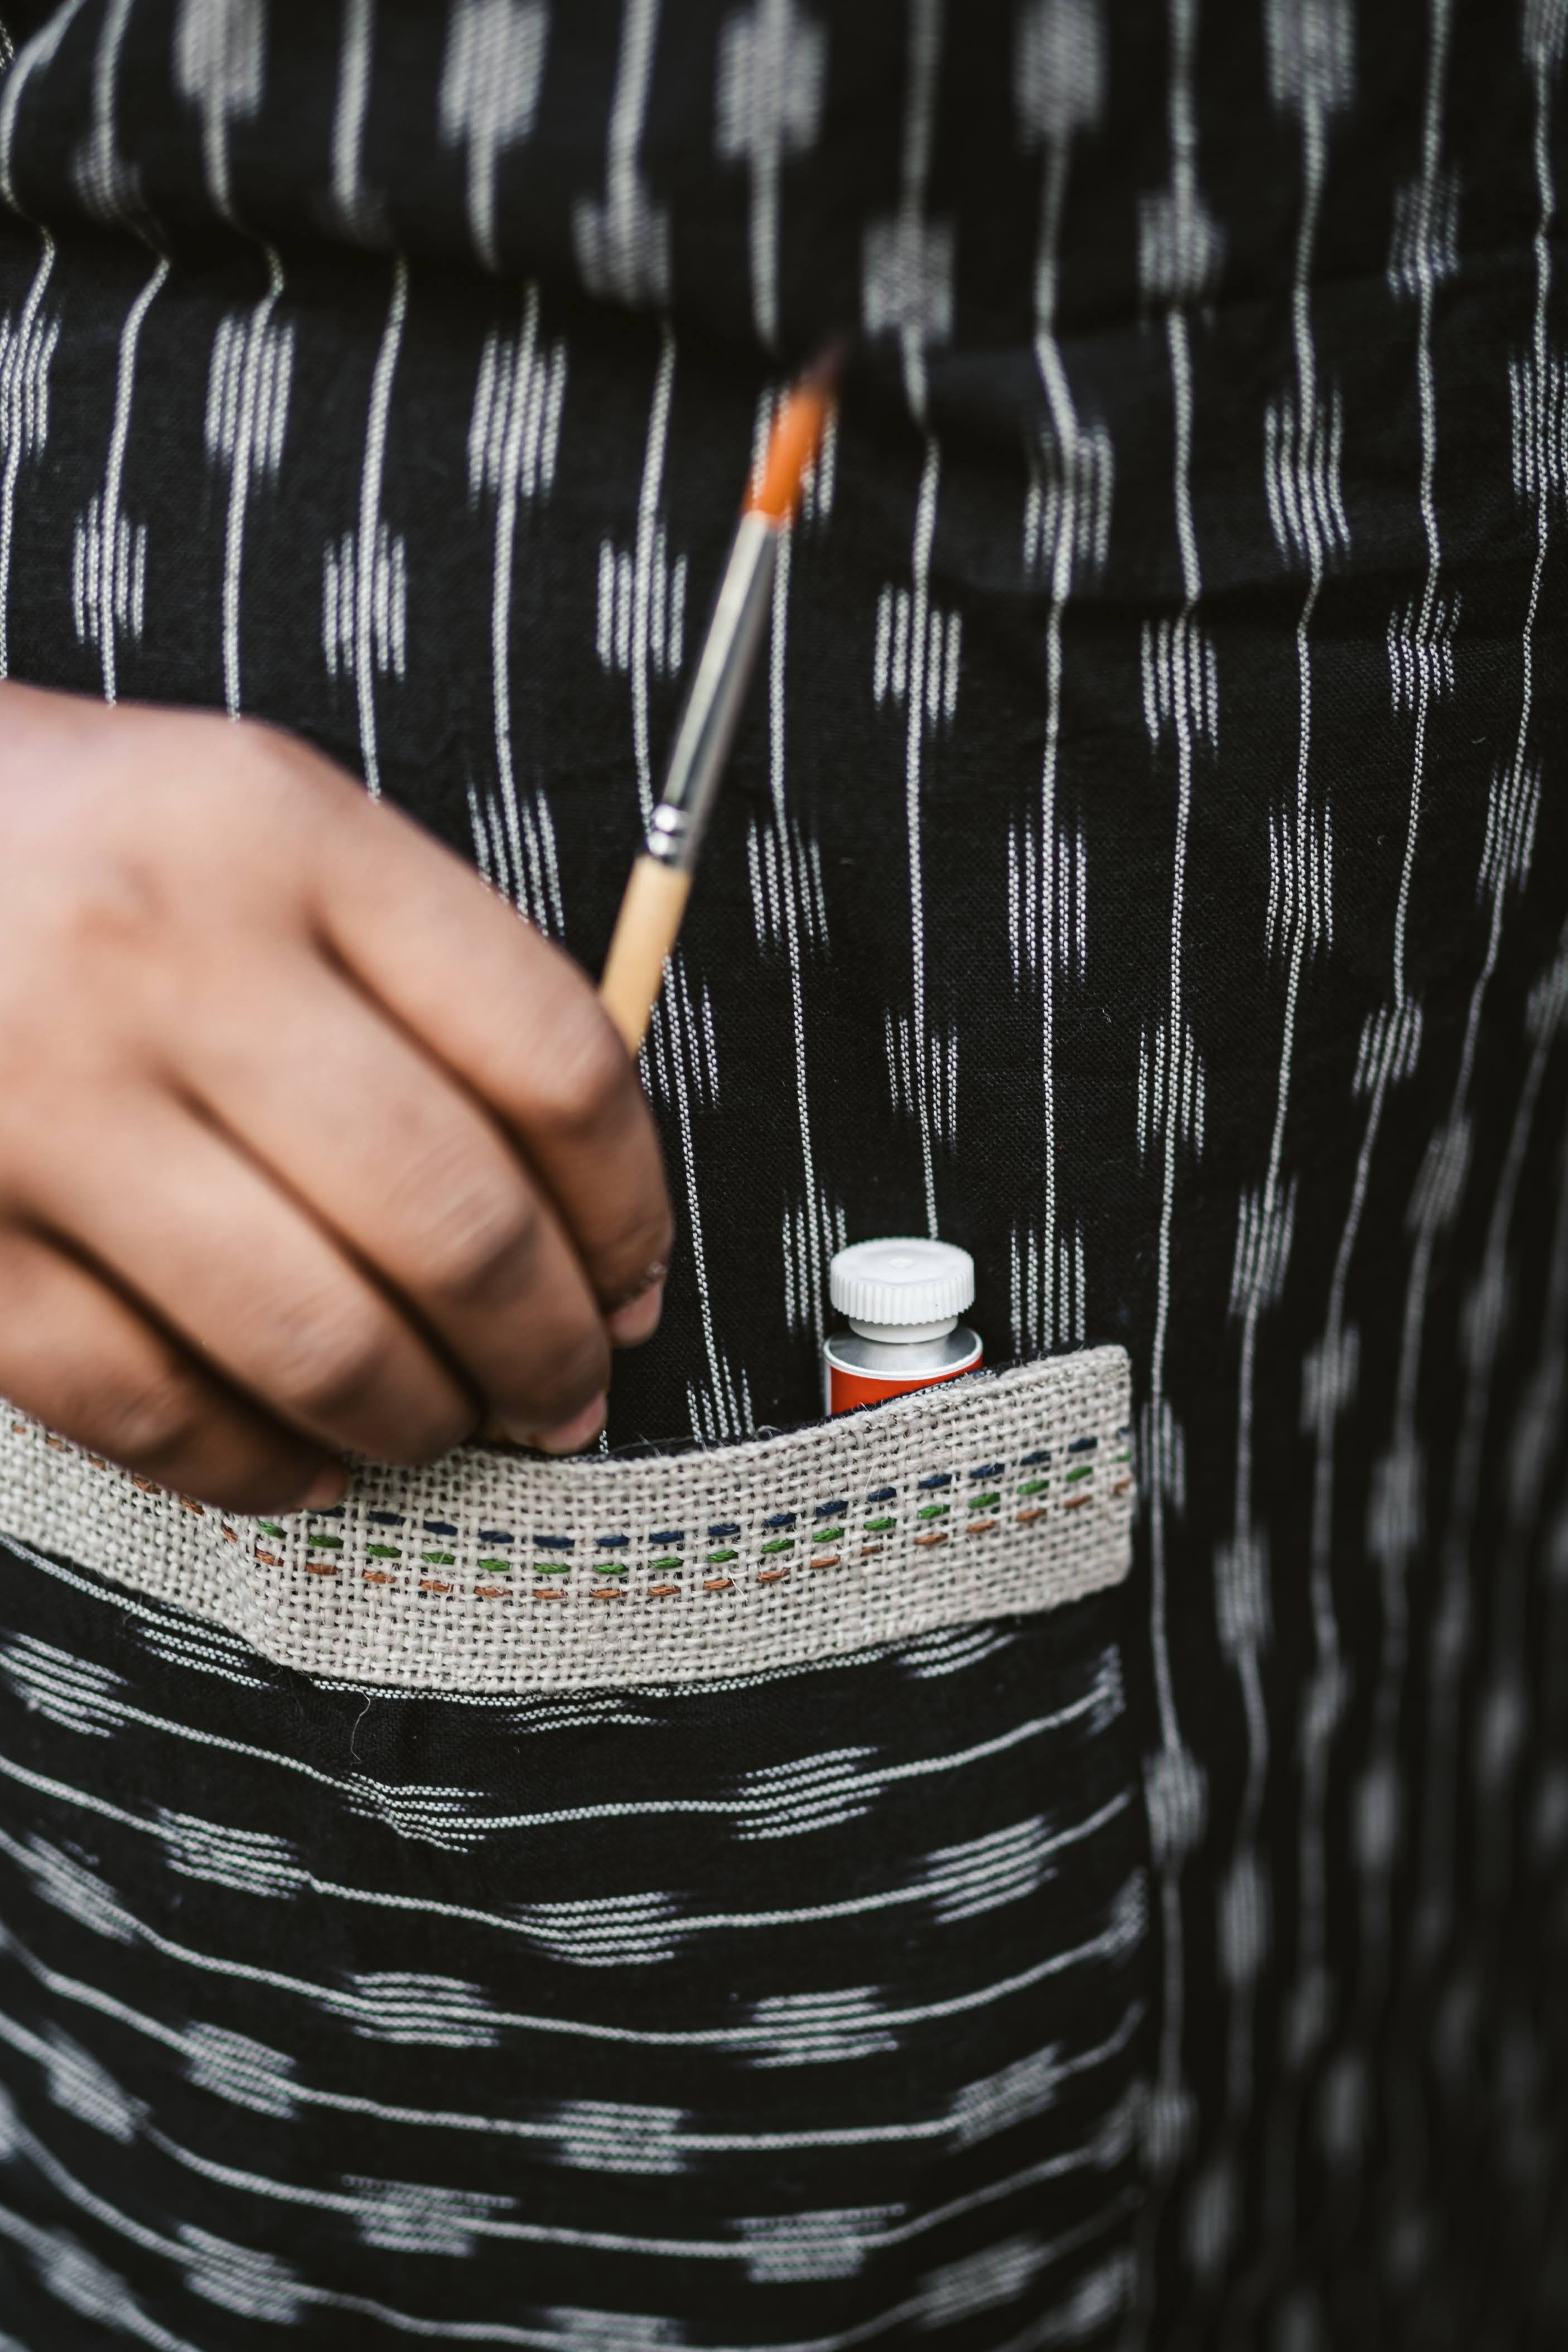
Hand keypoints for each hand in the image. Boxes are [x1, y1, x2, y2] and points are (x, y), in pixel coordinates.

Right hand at [0, 683, 670, 1513]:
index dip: (626, 1204)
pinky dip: (255, 1465)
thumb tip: (580, 1197)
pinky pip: (148, 1405)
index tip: (633, 1275)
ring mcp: (45, 1103)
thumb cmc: (75, 848)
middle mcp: (166, 959)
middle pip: (451, 1218)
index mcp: (281, 831)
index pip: (546, 1053)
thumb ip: (419, 973)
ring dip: (418, 1419)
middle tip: (566, 1390)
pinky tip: (304, 1462)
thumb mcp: (258, 824)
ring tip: (444, 1426)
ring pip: (316, 1338)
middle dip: (545, 1345)